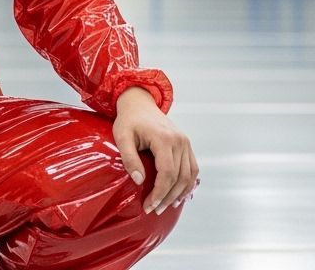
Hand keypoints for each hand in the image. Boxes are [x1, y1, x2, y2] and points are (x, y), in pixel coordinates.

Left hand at [113, 86, 198, 215]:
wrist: (140, 104)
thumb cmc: (129, 120)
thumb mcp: (122, 137)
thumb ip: (129, 158)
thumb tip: (139, 181)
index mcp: (164, 139)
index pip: (167, 173)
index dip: (159, 193)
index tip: (148, 206)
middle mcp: (180, 141)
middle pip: (179, 177)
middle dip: (167, 197)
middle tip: (154, 210)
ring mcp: (185, 142)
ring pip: (189, 175)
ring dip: (179, 193)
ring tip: (166, 206)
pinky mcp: (186, 145)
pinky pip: (192, 168)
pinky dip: (188, 184)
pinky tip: (179, 195)